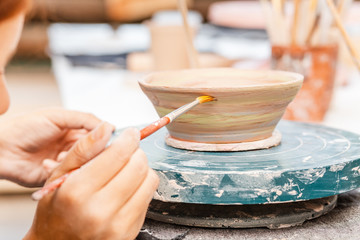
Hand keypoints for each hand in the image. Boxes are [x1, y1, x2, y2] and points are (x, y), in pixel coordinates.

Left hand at [0, 108, 101, 186]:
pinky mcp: (59, 177)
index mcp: (75, 129)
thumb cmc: (24, 128)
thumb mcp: (56, 116)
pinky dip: (59, 170)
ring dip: (71, 160)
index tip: (110, 142)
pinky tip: (46, 164)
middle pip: (95, 151)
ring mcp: (66, 162)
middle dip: (88, 152)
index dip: (106, 138)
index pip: (100, 134)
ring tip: (56, 156)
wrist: (0, 150)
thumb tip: (110, 126)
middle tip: (79, 150)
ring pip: (84, 165)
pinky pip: (70, 177)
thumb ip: (84, 119)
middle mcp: (74, 146)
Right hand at [25, 126, 158, 239]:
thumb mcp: (58, 176)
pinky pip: (148, 199)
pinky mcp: (129, 233)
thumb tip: (106, 127)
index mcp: (78, 192)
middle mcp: (100, 211)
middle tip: (128, 151)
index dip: (129, 139)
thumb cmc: (56, 211)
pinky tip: (127, 188)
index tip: (131, 134)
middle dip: (137, 152)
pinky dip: (142, 187)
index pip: (118, 155)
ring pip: (149, 181)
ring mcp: (117, 225)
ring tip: (127, 170)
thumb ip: (83, 149)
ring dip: (142, 169)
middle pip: (138, 166)